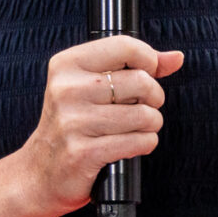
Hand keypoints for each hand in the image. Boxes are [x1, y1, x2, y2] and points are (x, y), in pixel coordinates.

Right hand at [17, 36, 183, 214]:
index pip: (124, 46)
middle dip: (153, 98)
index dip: (148, 60)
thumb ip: (134, 67)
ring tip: (133, 127)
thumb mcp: (93, 86)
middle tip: (140, 107)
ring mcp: (73, 121)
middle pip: (141, 82)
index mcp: (66, 65)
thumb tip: (176, 57)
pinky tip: (129, 144)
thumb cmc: (73, 123)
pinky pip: (139, 142)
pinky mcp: (83, 152)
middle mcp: (66, 89)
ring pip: (145, 115)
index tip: (146, 74)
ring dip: (150, 125)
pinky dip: (144, 144)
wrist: (41, 170)